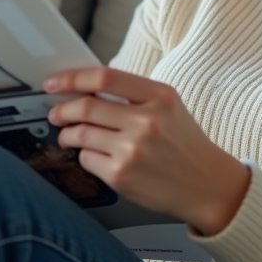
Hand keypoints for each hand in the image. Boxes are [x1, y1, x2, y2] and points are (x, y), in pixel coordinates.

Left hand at [44, 68, 249, 236]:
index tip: (55, 82)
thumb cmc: (184, 144)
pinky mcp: (122, 176)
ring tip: (68, 135)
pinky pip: (86, 159)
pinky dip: (83, 155)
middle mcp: (147, 121)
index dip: (73, 78)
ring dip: (67, 134)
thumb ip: (133, 95)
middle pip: (86, 107)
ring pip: (80, 134)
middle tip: (56, 112)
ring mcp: (133, 150)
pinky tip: (93, 155)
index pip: (105, 77)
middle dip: (62, 109)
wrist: (207, 184)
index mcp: (160, 96)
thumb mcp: (169, 107)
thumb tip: (86, 89)